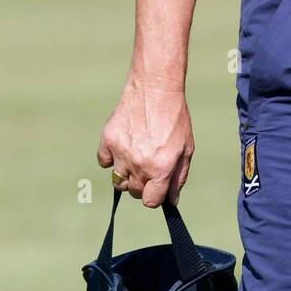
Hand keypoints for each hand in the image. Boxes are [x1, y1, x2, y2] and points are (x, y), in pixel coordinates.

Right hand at [97, 78, 194, 207]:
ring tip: (137, 153)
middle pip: (134, 192)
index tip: (156, 187)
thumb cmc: (174, 118)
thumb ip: (178, 178)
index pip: (150, 201)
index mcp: (161, 168)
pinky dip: (111, 157)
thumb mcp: (186, 149)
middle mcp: (140, 164)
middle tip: (149, 164)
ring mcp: (121, 153)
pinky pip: (104, 162)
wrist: (155, 89)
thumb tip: (171, 201)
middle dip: (143, 184)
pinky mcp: (107, 140)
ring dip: (127, 172)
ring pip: (118, 180)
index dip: (155, 196)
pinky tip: (124, 144)